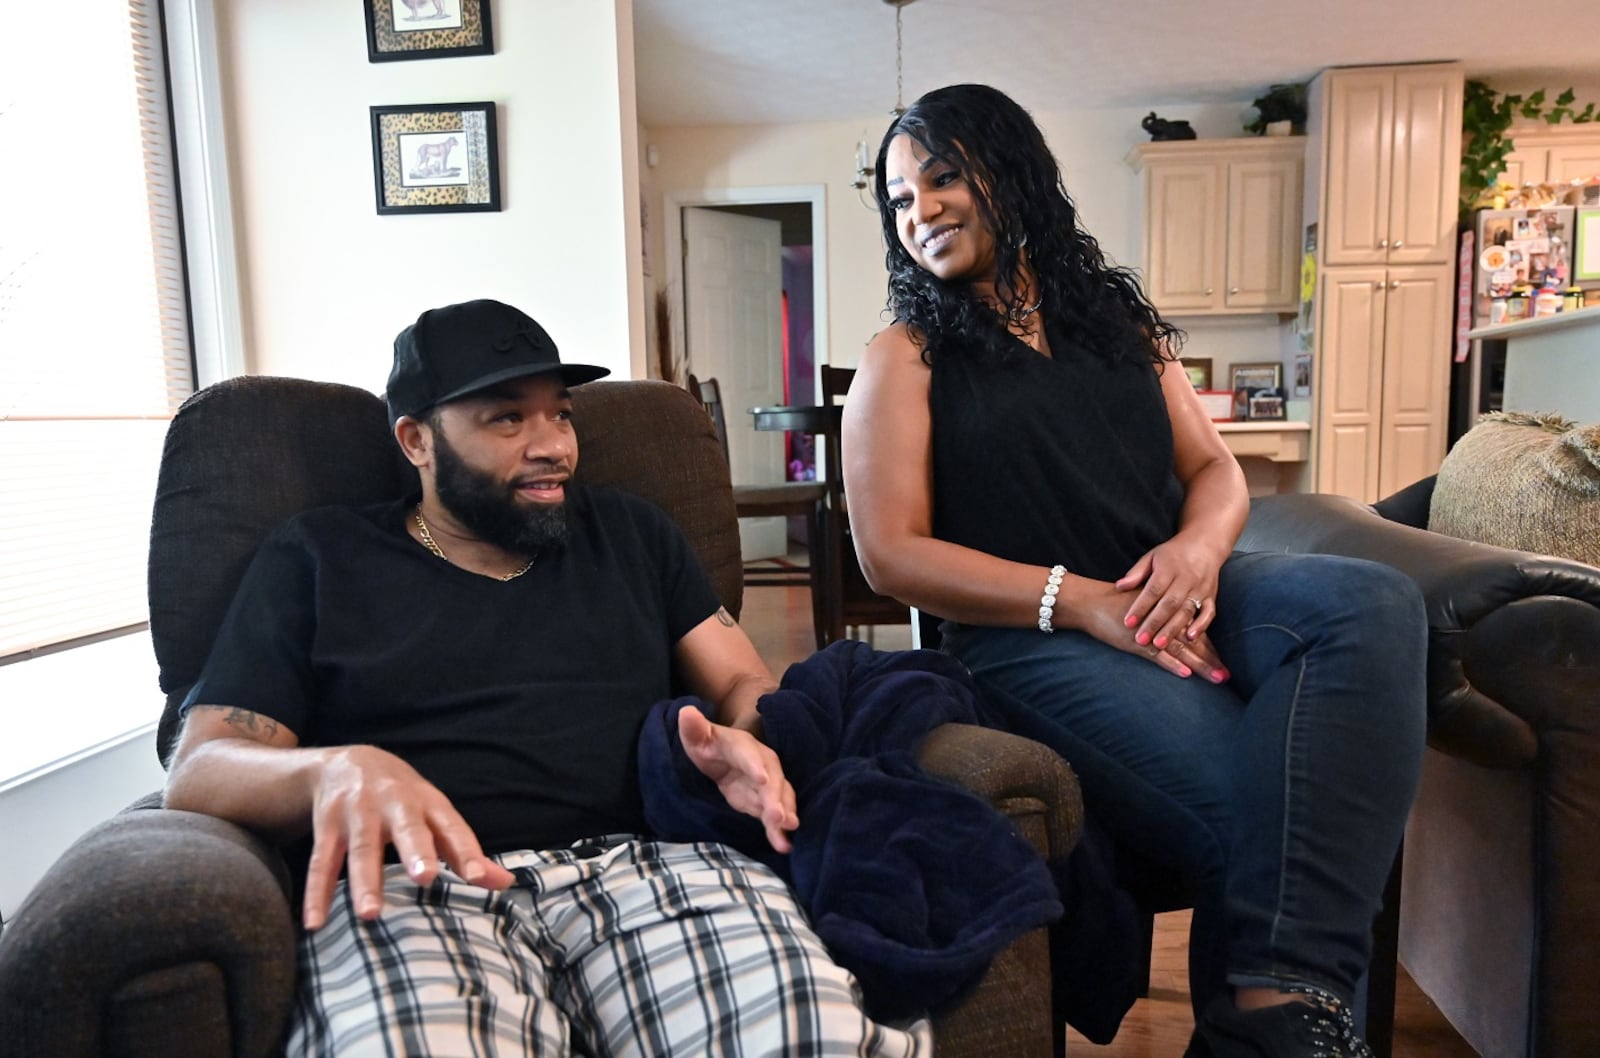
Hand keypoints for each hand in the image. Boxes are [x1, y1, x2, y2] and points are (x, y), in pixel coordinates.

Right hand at [302, 745, 514, 930]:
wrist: (347, 762)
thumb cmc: (404, 798)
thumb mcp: (436, 815)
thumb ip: (466, 851)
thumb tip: (506, 884)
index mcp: (428, 803)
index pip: (452, 828)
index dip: (466, 851)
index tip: (476, 878)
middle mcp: (394, 803)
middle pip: (407, 827)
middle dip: (416, 851)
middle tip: (426, 877)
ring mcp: (357, 813)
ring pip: (361, 849)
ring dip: (364, 881)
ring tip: (369, 914)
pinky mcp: (326, 826)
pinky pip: (321, 861)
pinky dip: (317, 892)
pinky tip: (316, 922)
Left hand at [678, 705, 798, 852]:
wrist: (721, 758)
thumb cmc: (708, 744)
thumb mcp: (697, 737)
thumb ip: (694, 728)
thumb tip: (686, 712)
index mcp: (742, 745)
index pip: (750, 754)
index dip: (756, 766)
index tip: (763, 780)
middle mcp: (762, 763)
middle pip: (772, 779)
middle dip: (776, 798)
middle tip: (778, 816)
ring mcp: (767, 783)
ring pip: (780, 797)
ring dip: (784, 813)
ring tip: (787, 829)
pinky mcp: (766, 802)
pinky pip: (775, 814)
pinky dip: (780, 829)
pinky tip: (784, 844)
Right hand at [1071, 579, 1229, 682]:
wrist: (1092, 602)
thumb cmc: (1115, 604)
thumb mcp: (1142, 605)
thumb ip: (1157, 614)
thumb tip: (1172, 626)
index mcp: (1167, 614)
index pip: (1194, 633)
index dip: (1210, 649)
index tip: (1222, 663)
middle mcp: (1164, 622)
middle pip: (1193, 643)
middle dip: (1211, 660)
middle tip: (1227, 676)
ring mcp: (1151, 633)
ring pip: (1182, 650)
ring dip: (1200, 665)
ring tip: (1218, 678)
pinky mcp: (1137, 642)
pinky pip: (1158, 655)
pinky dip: (1172, 664)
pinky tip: (1186, 673)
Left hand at [1115, 536, 1229, 680]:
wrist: (1204, 545)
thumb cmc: (1172, 554)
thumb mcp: (1152, 557)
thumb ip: (1136, 573)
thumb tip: (1119, 586)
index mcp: (1168, 569)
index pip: (1152, 590)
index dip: (1140, 606)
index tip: (1127, 622)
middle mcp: (1185, 579)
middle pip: (1169, 604)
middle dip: (1155, 623)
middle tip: (1141, 641)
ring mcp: (1200, 589)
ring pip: (1186, 611)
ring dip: (1173, 629)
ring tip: (1159, 645)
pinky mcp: (1211, 596)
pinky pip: (1209, 612)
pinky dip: (1201, 625)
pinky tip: (1190, 638)